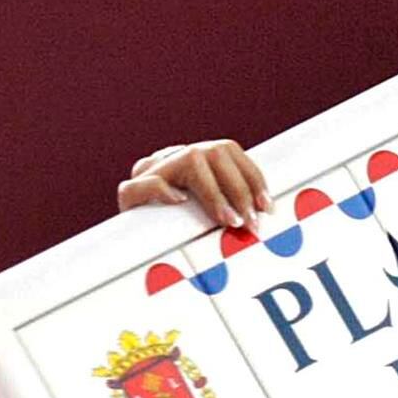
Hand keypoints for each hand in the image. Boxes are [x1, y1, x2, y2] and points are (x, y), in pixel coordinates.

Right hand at [117, 139, 269, 228]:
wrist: (136, 246)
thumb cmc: (184, 234)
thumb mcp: (214, 218)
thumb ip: (235, 208)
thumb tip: (268, 215)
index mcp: (193, 158)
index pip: (227, 151)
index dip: (252, 177)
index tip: (267, 207)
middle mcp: (173, 158)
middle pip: (213, 153)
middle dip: (240, 190)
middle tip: (251, 223)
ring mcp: (150, 171)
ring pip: (188, 161)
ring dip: (215, 194)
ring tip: (229, 221)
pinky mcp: (130, 193)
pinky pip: (145, 182)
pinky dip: (163, 190)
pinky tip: (180, 203)